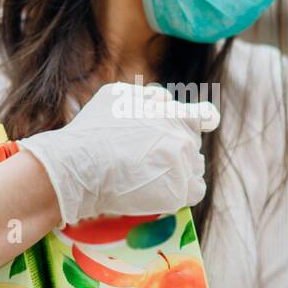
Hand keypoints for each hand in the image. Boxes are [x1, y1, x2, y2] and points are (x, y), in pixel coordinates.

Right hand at [17, 82, 218, 224]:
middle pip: (193, 145)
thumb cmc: (93, 130)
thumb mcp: (118, 96)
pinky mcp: (177, 192)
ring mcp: (182, 166)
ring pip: (194, 168)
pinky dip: (182, 192)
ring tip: (151, 175)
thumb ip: (147, 97)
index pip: (204, 116)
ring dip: (180, 170)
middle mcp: (182, 138)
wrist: (80, 166)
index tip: (207, 123)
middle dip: (177, 148)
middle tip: (152, 157)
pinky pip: (194, 191)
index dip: (204, 119)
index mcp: (173, 113)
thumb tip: (162, 99)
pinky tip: (164, 191)